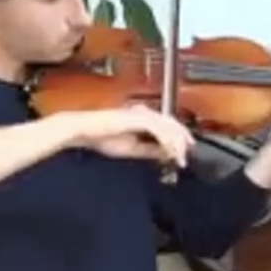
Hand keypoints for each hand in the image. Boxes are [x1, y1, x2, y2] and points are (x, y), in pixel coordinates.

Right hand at [66, 107, 193, 168]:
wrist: (85, 132)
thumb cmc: (103, 138)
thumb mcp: (133, 148)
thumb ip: (151, 149)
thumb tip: (167, 154)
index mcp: (143, 118)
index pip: (168, 126)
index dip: (179, 138)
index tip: (184, 153)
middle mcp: (145, 113)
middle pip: (172, 124)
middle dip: (182, 141)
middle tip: (186, 156)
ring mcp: (141, 114)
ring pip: (168, 126)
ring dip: (176, 143)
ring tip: (179, 157)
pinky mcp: (137, 117)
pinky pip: (158, 128)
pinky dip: (166, 140)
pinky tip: (169, 150)